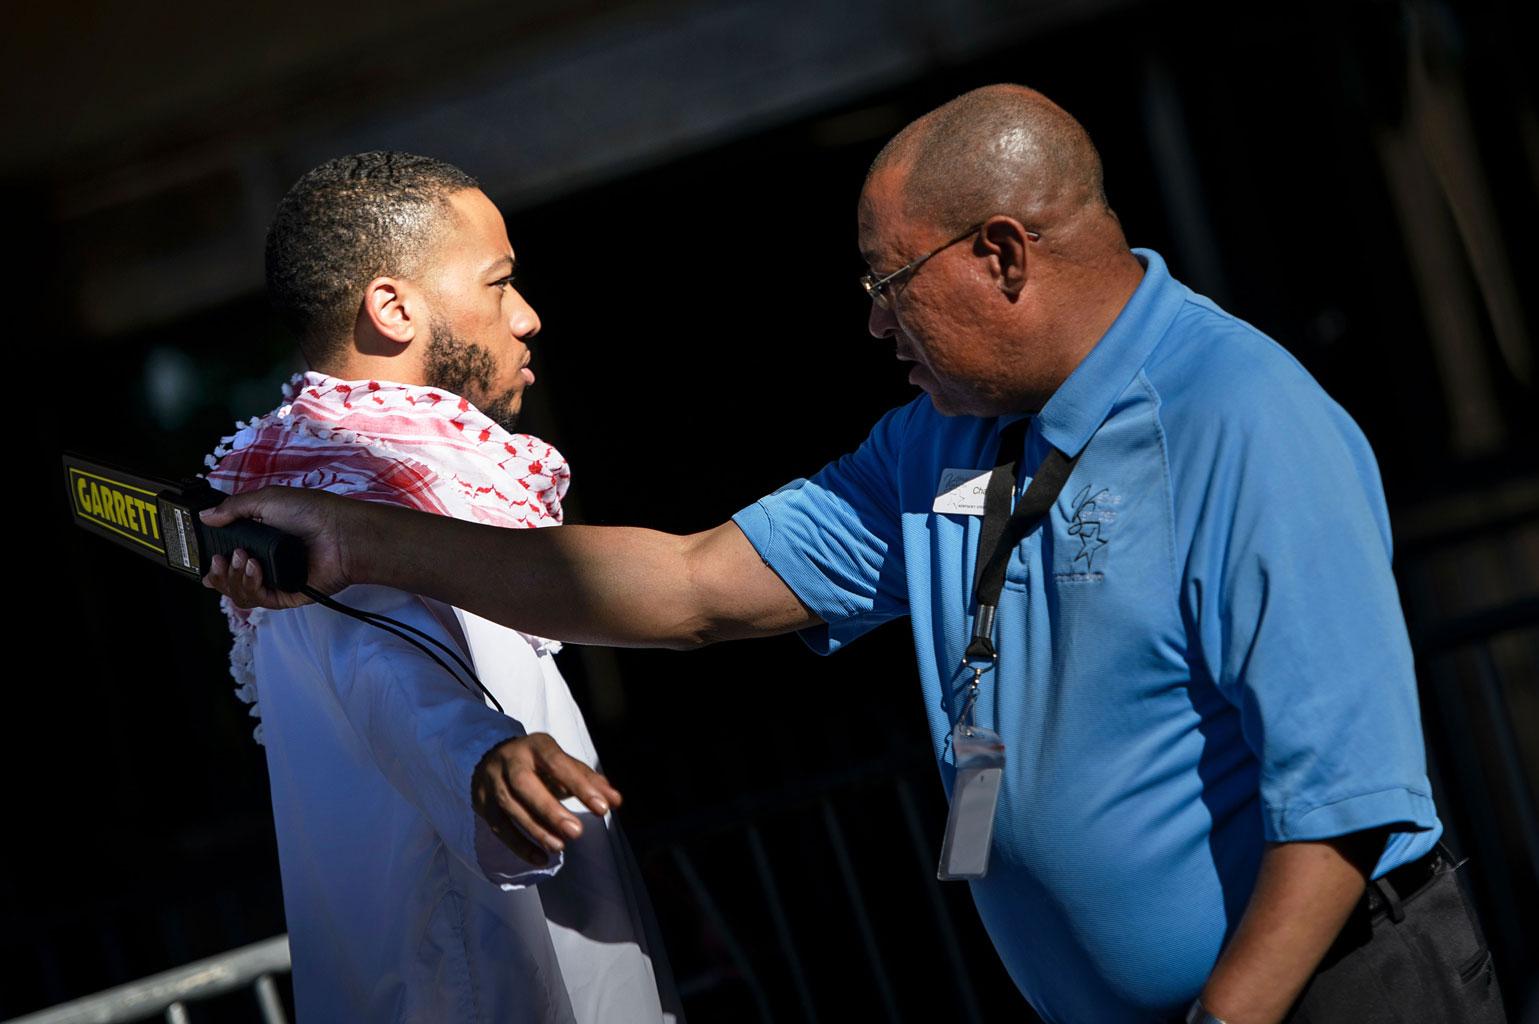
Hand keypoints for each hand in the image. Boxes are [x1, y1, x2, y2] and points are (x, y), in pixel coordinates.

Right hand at [199, 486, 358, 608]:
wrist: (341, 533)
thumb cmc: (312, 512)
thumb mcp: (267, 499)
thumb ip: (233, 508)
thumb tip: (206, 515)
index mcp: (259, 539)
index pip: (226, 557)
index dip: (212, 560)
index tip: (207, 555)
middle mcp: (265, 561)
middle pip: (228, 579)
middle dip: (219, 571)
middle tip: (224, 558)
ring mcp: (276, 579)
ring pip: (239, 592)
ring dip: (234, 577)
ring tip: (245, 559)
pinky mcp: (287, 595)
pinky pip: (259, 601)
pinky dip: (251, 585)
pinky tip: (256, 569)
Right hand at [471, 733, 622, 865]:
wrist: (492, 758)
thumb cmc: (539, 764)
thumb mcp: (564, 765)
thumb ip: (590, 781)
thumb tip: (616, 801)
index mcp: (536, 746)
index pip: (558, 763)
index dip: (580, 785)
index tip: (602, 807)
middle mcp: (510, 760)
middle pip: (525, 784)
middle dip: (550, 810)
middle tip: (577, 831)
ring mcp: (492, 782)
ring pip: (511, 807)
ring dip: (536, 829)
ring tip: (560, 846)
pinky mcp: (482, 803)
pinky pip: (499, 827)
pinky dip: (519, 845)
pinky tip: (540, 858)